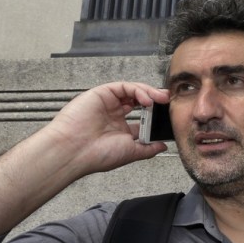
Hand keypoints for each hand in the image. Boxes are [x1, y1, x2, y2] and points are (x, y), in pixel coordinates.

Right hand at [46, 82, 170, 176]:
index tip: (169, 116)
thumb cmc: (97, 155)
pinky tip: (146, 99)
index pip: (142, 118)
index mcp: (120, 130)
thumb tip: (163, 146)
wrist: (74, 151)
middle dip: (156, 100)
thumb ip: (149, 148)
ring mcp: (107, 104)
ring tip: (161, 98)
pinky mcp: (101, 94)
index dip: (156, 116)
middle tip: (169, 101)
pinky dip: (137, 90)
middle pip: (139, 101)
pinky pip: (122, 87)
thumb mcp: (131, 152)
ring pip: (132, 91)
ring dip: (149, 92)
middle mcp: (114, 115)